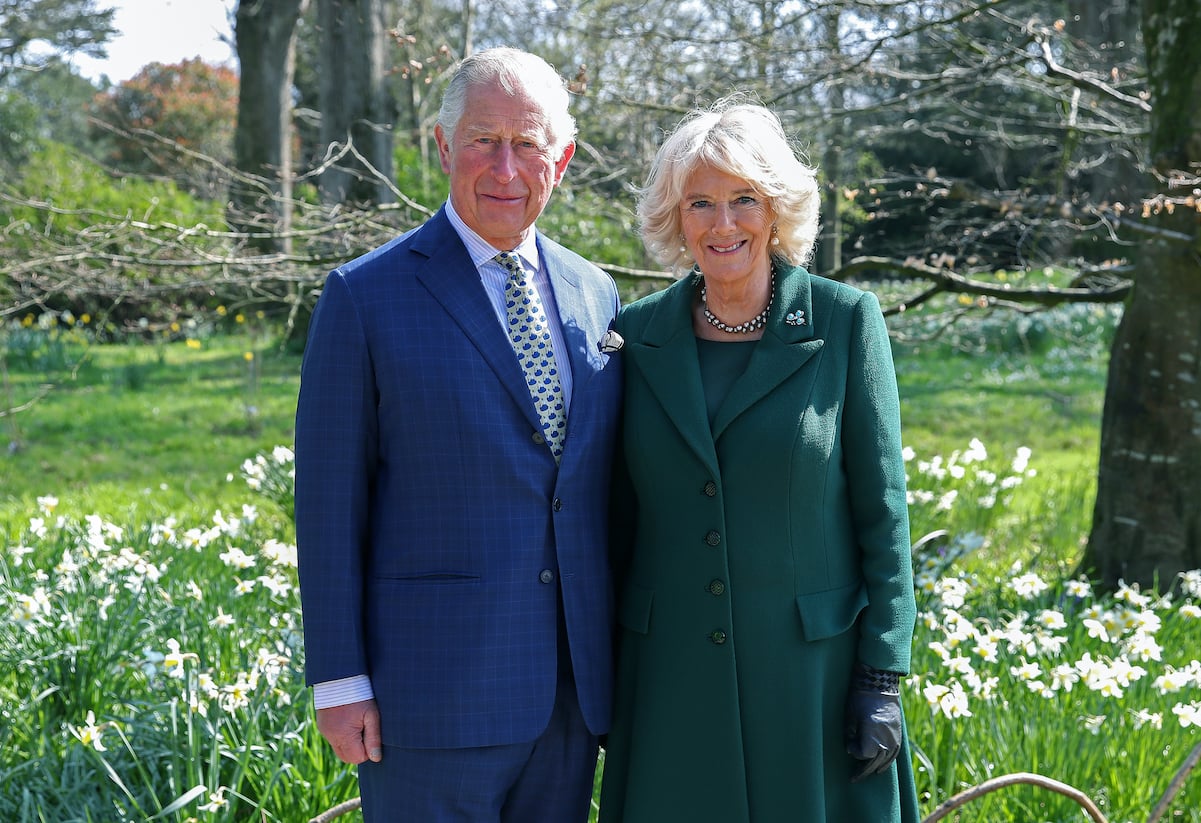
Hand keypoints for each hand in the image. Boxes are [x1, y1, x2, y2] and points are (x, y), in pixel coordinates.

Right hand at [316, 699, 382, 763]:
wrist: (340, 677)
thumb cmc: (360, 695)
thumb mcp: (371, 715)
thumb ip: (374, 738)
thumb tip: (376, 758)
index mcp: (344, 735)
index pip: (358, 758)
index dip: (368, 750)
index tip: (371, 733)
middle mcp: (331, 736)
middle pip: (347, 757)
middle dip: (358, 749)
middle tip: (365, 730)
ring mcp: (325, 732)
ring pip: (340, 749)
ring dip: (350, 743)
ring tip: (356, 723)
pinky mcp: (322, 726)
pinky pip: (333, 740)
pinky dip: (342, 736)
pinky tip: (348, 721)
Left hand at [844, 667, 902, 782]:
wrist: (880, 684)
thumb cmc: (860, 699)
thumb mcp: (850, 716)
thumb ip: (851, 735)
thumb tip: (851, 750)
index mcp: (874, 734)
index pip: (866, 755)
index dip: (856, 754)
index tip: (849, 747)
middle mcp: (887, 738)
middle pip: (876, 761)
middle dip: (864, 770)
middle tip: (853, 778)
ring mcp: (894, 737)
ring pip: (886, 760)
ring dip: (876, 768)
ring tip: (866, 774)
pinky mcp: (898, 734)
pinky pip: (894, 753)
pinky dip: (887, 761)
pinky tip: (881, 767)